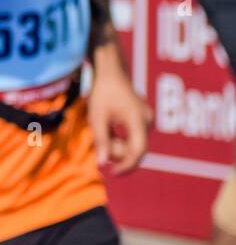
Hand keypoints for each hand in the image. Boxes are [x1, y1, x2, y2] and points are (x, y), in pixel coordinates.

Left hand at [87, 52, 150, 176]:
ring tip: (103, 130)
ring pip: (134, 143)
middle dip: (118, 152)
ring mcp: (147, 120)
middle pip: (135, 149)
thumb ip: (101, 140)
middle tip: (100, 143)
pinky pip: (133, 136)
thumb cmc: (102, 92)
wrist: (110, 71)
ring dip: (118, 144)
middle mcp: (147, 121)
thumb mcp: (97, 116)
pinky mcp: (143, 118)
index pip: (137, 151)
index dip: (126, 165)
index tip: (112, 172)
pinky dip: (121, 137)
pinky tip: (109, 128)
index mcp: (138, 120)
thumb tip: (102, 164)